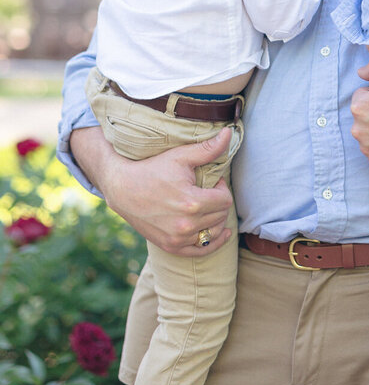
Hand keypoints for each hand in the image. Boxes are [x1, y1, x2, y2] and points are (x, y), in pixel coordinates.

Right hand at [90, 127, 234, 254]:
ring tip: (208, 206)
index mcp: (192, 203)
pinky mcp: (171, 246)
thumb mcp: (181, 156)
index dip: (221, 188)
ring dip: (216, 219)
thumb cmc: (153, 169)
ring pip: (214, 232)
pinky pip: (201, 251)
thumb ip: (209, 148)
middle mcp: (186, 225)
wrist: (123, 188)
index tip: (212, 181)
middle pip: (221, 216)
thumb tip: (229, 133)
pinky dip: (214, 243)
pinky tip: (223, 233)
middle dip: (218, 201)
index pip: (225, 200)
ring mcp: (178, 239)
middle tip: (207, 191)